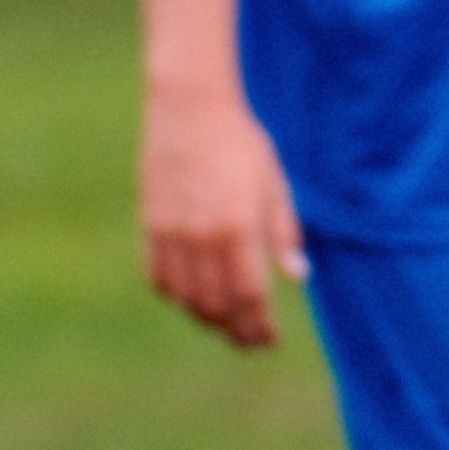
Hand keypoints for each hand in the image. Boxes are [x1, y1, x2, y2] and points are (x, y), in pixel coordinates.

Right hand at [140, 87, 308, 347]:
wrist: (189, 108)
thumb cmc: (240, 143)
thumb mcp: (274, 184)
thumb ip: (283, 233)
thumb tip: (297, 277)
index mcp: (238, 226)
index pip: (249, 296)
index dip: (260, 325)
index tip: (271, 340)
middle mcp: (202, 236)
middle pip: (217, 305)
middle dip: (236, 331)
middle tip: (251, 340)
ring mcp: (171, 233)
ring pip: (185, 298)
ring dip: (207, 319)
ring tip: (225, 324)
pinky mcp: (150, 225)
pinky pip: (158, 278)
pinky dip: (176, 296)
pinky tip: (193, 298)